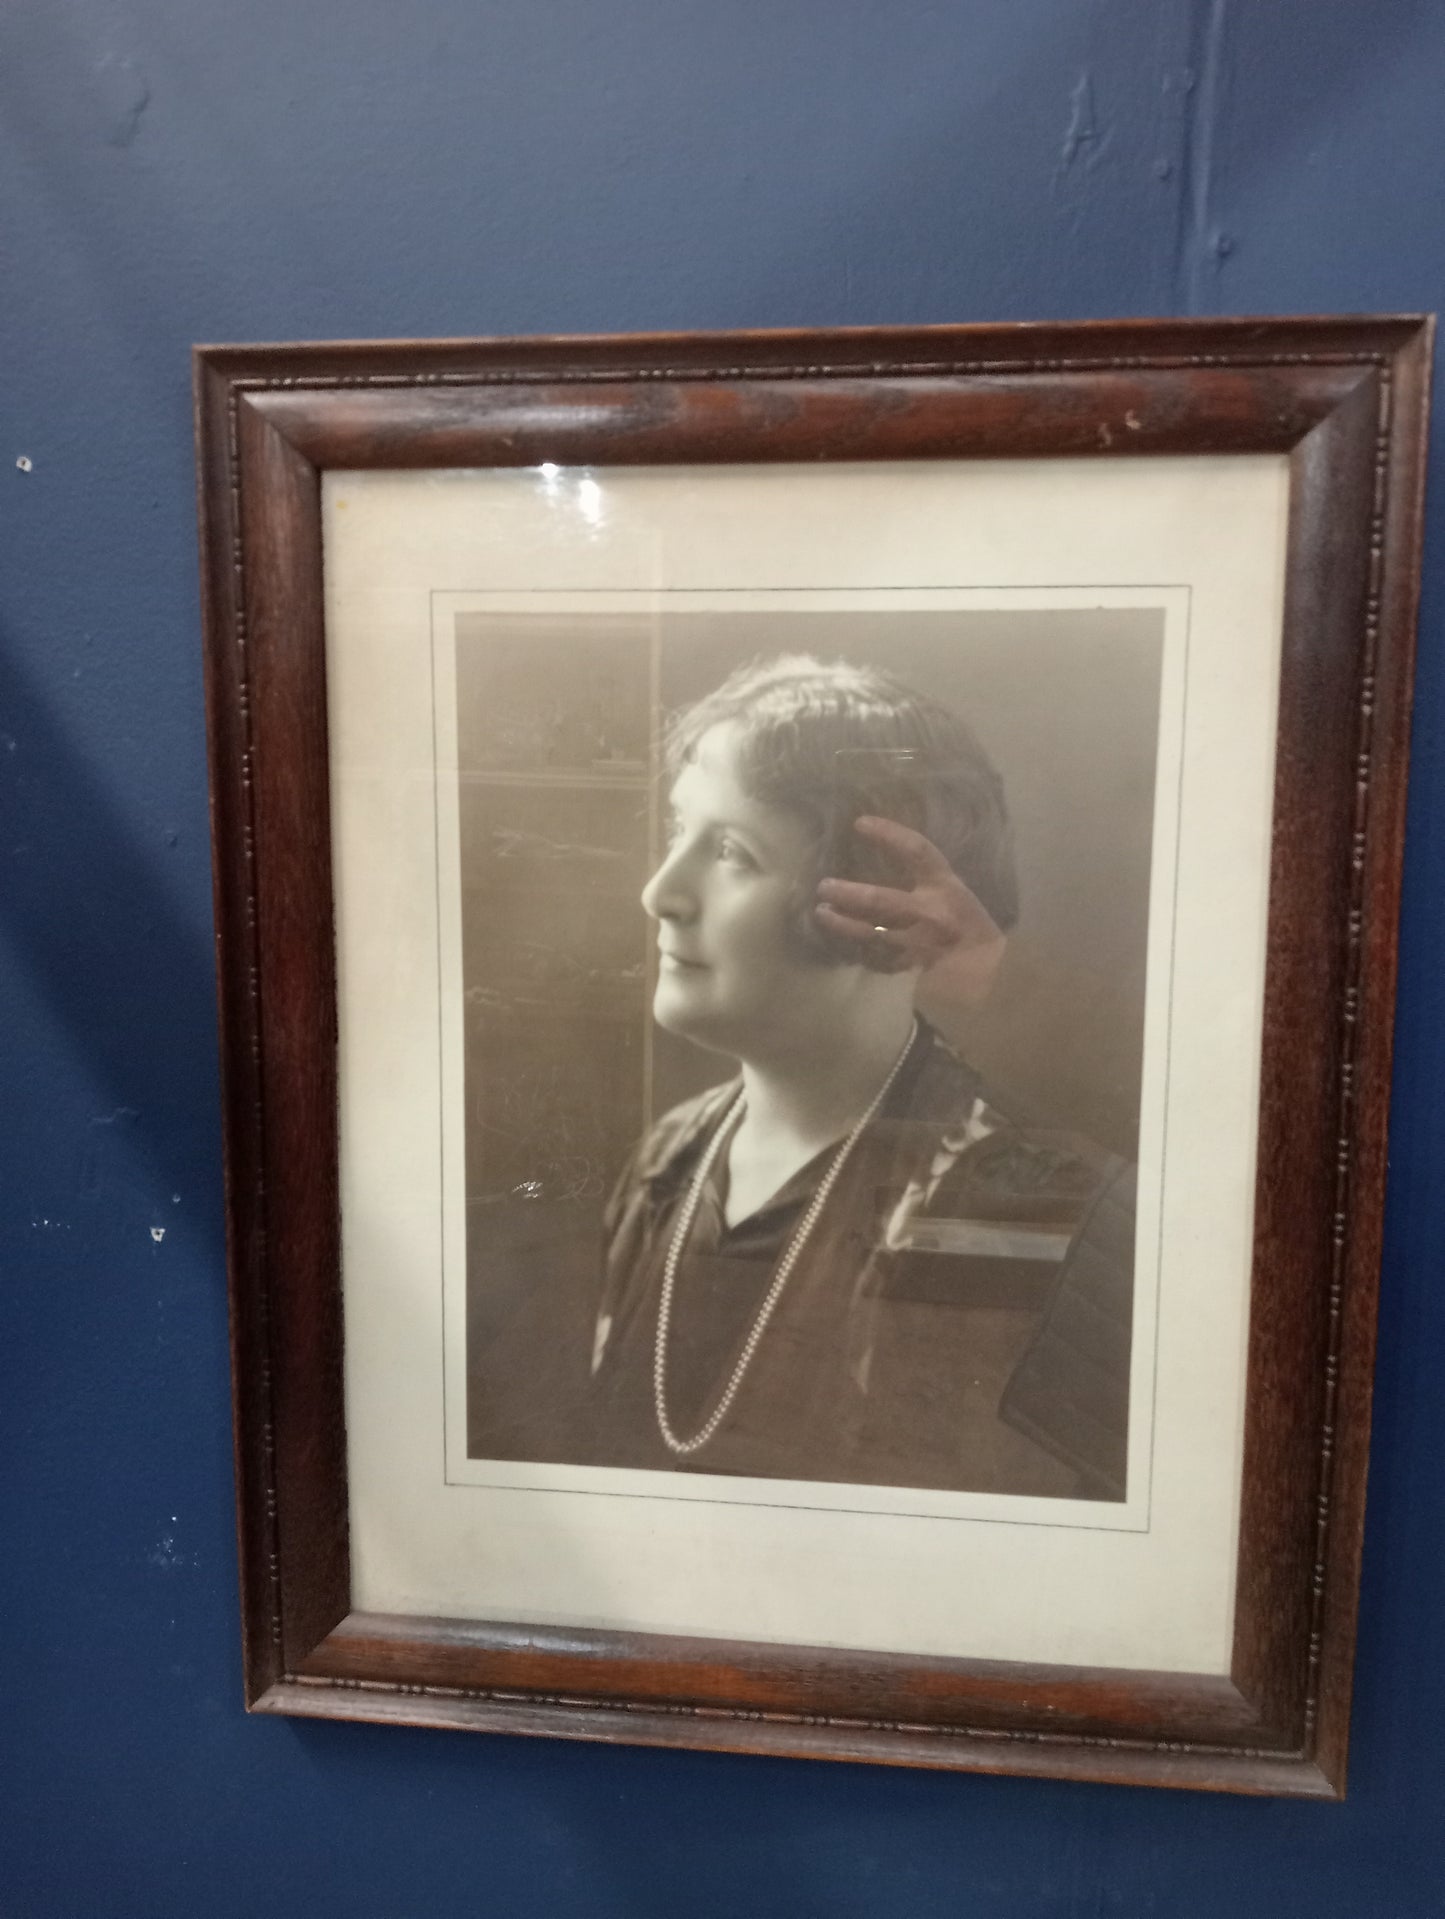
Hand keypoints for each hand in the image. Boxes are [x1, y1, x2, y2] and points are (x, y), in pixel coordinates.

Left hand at [814, 816, 1006, 1004]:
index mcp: (946, 887)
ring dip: (843, 924)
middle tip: (823, 887)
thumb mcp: (953, 891)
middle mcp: (932, 913)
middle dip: (849, 894)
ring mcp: (920, 943)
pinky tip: (842, 942)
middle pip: (882, 901)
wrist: (994, 969)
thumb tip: (886, 855)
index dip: (889, 834)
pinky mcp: (912, 966)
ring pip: (873, 932)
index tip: (859, 823)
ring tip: (821, 912)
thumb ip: (925, 879)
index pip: (917, 851)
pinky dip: (860, 948)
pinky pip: (878, 956)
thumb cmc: (970, 923)